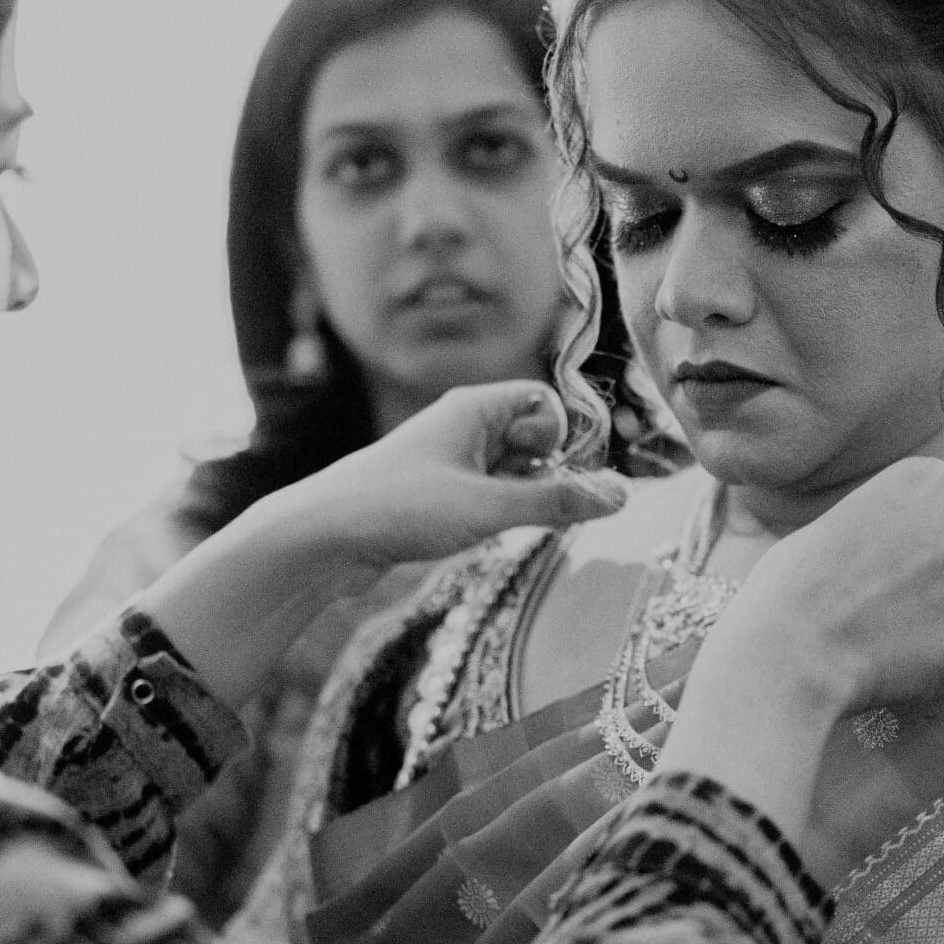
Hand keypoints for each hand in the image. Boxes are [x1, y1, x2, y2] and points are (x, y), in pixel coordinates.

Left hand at [263, 382, 628, 585]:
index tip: (551, 475)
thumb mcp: (489, 507)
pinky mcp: (437, 495)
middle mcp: (463, 427)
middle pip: (532, 439)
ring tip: (495, 525)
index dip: (560, 439)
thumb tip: (621, 494)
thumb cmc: (400, 509)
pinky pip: (489, 496)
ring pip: (513, 473)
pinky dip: (496, 515)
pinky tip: (477, 537)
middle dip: (544, 475)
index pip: (546, 405)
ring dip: (521, 501)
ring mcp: (449, 461)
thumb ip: (558, 502)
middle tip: (527, 509)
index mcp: (475, 408)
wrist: (322, 538)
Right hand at [661, 462, 943, 851]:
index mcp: (935, 479)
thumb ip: (896, 521)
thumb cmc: (797, 579)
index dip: (933, 536)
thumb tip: (913, 543)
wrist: (792, 646)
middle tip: (899, 600)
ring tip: (888, 632)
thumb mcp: (844, 514)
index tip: (902, 559)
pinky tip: (896, 660)